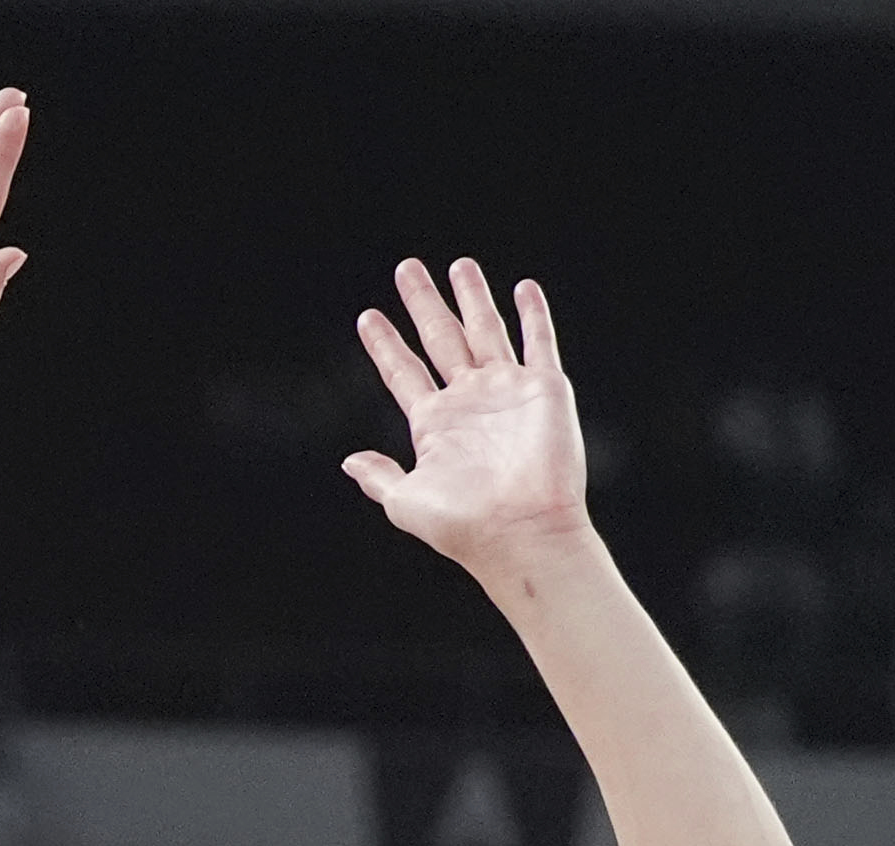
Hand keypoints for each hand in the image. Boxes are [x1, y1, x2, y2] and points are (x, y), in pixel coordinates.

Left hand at [344, 257, 589, 579]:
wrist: (520, 531)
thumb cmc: (462, 526)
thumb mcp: (405, 501)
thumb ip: (379, 477)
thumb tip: (349, 462)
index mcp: (434, 423)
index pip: (403, 371)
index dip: (385, 344)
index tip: (368, 317)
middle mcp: (469, 401)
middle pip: (441, 338)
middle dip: (424, 303)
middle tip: (406, 267)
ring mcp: (507, 392)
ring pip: (485, 330)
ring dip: (473, 297)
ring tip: (460, 265)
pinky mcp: (544, 389)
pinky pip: (539, 342)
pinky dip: (534, 314)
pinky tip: (524, 289)